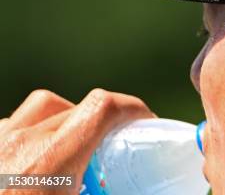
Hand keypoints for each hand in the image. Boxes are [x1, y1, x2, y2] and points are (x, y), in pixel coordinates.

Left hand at [0, 89, 155, 193]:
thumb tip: (129, 193)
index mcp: (49, 163)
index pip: (102, 108)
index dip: (132, 109)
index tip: (143, 124)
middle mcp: (16, 145)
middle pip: (70, 106)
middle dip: (97, 120)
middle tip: (106, 150)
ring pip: (33, 114)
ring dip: (58, 125)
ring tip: (65, 159)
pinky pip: (6, 132)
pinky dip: (26, 142)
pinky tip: (27, 173)